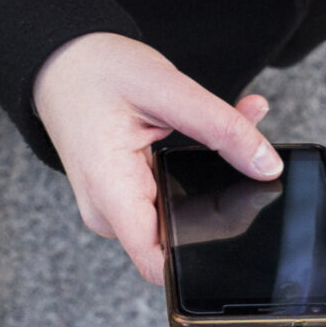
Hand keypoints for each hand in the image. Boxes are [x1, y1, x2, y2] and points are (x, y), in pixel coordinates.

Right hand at [31, 32, 279, 284]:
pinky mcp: (126, 196)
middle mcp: (109, 211)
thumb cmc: (95, 71)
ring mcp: (116, 207)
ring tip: (240, 126)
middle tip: (255, 152)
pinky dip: (199, 168)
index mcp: (109, 190)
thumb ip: (220, 127)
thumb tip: (266, 166)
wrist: (59, 62)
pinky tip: (221, 131)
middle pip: (181, 237)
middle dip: (227, 200)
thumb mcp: (165, 88)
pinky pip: (172, 197)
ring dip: (216, 178)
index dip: (205, 258)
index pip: (158, 264)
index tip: (245, 222)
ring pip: (182, 214)